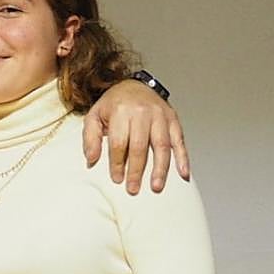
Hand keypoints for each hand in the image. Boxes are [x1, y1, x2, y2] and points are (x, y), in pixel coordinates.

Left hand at [83, 79, 189, 193]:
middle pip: (140, 146)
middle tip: (133, 188)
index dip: (117, 162)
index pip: (119, 142)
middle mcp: (142, 113)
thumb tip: (91, 160)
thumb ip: (90, 137)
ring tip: (156, 186)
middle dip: (136, 170)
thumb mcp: (95, 116)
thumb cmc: (114, 104)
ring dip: (160, 168)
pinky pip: (179, 140)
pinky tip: (183, 173)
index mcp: (121, 111)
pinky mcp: (173, 119)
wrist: (134, 85)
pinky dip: (183, 158)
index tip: (117, 178)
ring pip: (161, 146)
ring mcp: (160, 116)